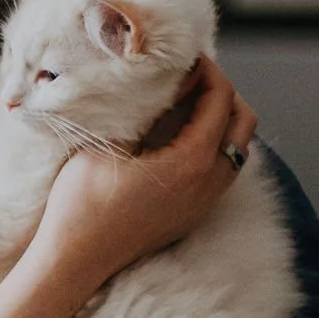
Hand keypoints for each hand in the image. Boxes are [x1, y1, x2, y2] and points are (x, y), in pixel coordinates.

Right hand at [27, 57, 255, 297]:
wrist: (75, 261)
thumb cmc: (81, 203)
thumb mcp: (106, 143)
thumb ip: (141, 110)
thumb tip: (159, 79)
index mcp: (191, 162)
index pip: (221, 99)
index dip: (208, 70)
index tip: (186, 56)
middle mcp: (209, 183)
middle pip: (244, 122)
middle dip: (223, 92)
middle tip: (190, 77)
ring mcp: (205, 202)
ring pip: (237, 147)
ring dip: (220, 120)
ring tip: (184, 102)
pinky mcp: (194, 214)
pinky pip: (222, 170)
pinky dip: (213, 144)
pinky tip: (178, 136)